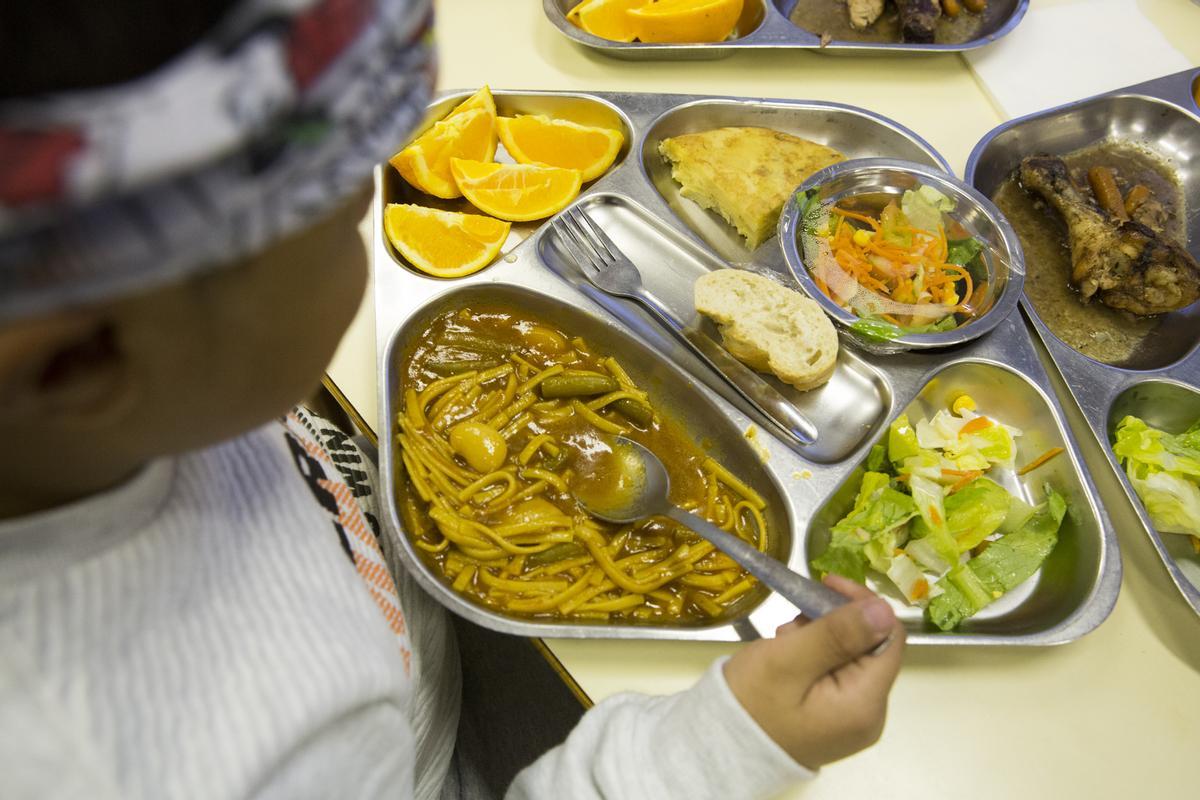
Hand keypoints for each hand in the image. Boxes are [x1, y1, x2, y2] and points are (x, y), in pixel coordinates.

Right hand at [722, 574, 905, 769]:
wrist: (719, 749)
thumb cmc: (750, 703)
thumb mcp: (788, 660)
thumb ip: (837, 634)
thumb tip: (884, 608)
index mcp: (865, 703)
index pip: (888, 636)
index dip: (862, 604)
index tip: (824, 583)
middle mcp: (871, 714)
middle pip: (871, 646)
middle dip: (835, 622)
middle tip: (793, 618)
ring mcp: (854, 719)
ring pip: (854, 658)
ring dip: (823, 637)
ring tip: (785, 638)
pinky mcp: (837, 719)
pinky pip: (840, 675)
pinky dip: (818, 657)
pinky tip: (789, 655)